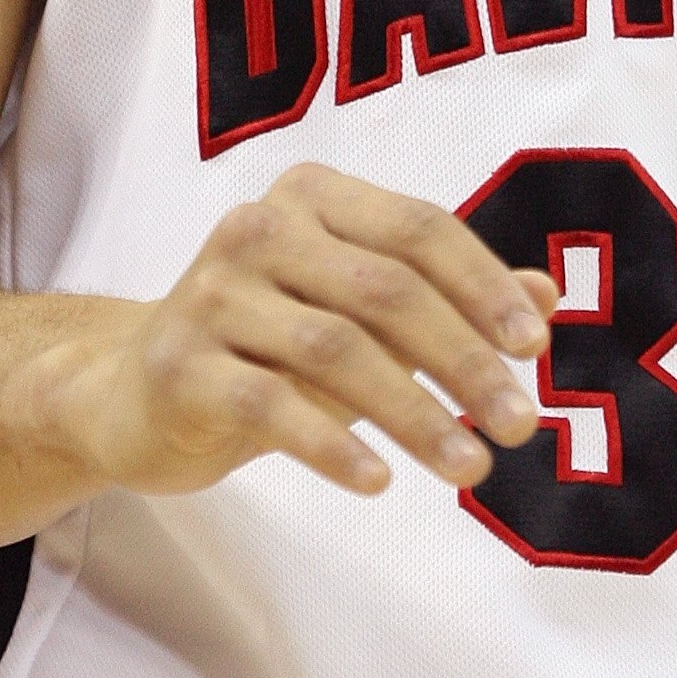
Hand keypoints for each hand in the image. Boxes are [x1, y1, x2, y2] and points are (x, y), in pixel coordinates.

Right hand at [28, 167, 556, 502]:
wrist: (128, 393)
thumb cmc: (266, 346)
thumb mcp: (359, 314)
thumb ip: (448, 298)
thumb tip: (548, 298)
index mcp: (312, 195)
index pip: (419, 230)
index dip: (484, 286)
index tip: (536, 349)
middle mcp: (258, 228)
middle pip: (386, 290)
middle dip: (465, 360)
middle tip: (522, 425)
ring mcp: (210, 294)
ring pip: (336, 350)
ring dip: (416, 414)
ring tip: (472, 468)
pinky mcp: (179, 365)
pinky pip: (270, 405)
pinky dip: (333, 444)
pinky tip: (379, 482)